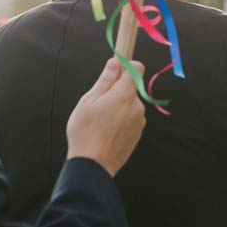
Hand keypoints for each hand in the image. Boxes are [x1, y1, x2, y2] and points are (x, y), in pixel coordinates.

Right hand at [66, 59, 146, 176]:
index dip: (126, 66)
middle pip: (130, 89)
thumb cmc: (86, 131)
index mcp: (125, 94)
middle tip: (97, 104)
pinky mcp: (137, 133)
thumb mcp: (89, 101)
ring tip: (99, 121)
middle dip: (116, 91)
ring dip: (118, 108)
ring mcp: (139, 121)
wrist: (93, 164)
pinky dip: (120, 121)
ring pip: (129, 105)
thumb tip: (115, 62)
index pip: (137, 68)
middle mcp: (137, 106)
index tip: (115, 69)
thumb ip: (105, 80)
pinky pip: (129, 119)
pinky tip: (105, 131)